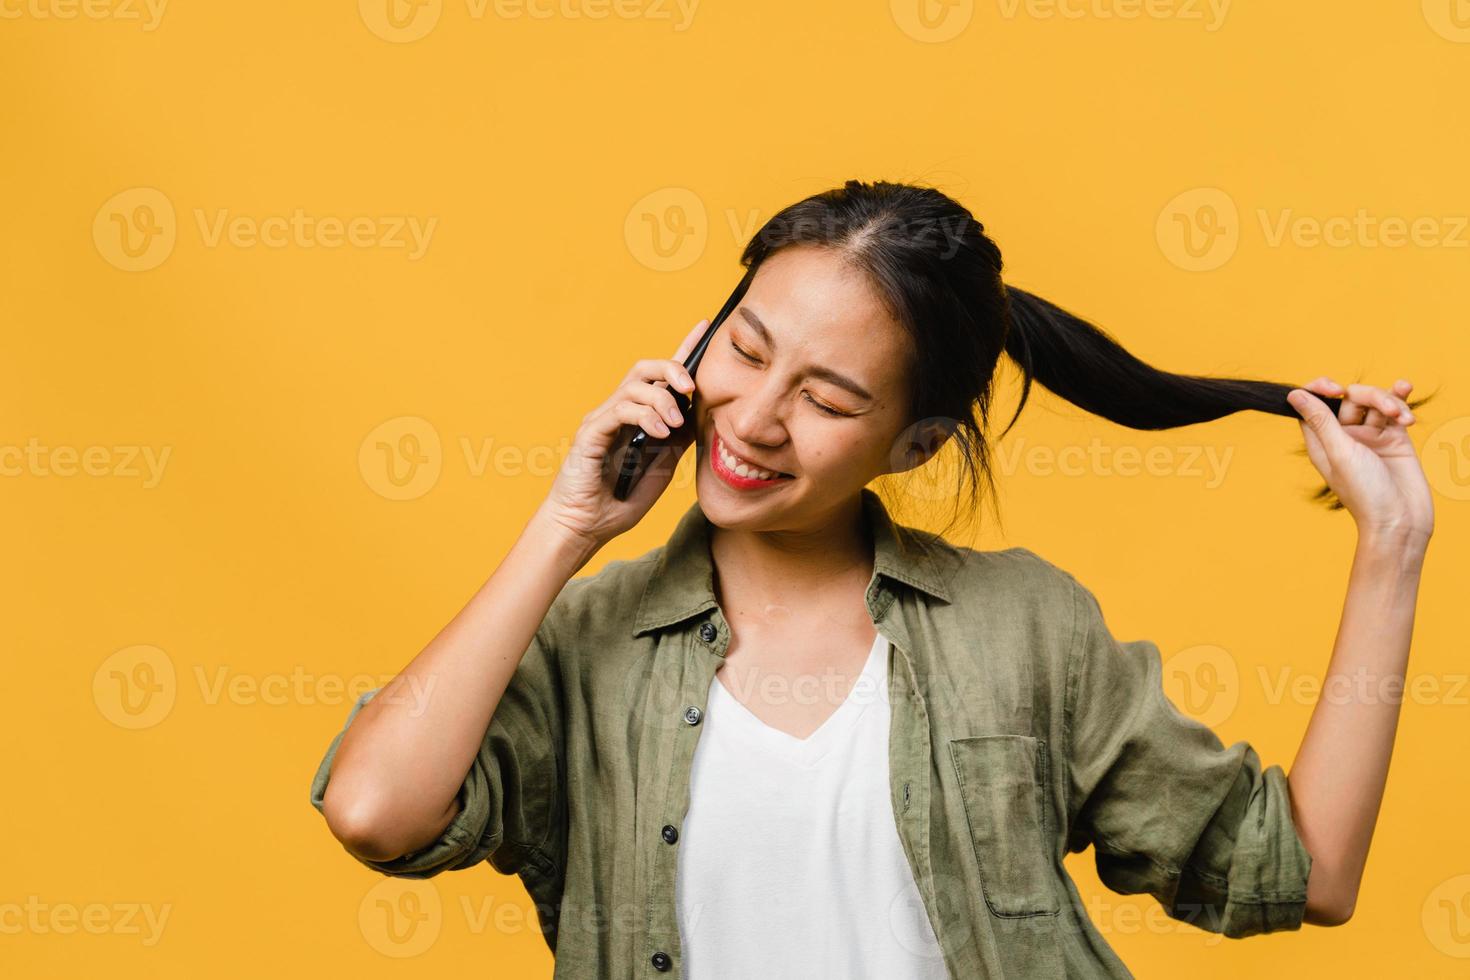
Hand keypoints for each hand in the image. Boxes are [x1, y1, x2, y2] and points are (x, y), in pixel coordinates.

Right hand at [535, 318, 710, 551]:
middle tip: (690, 387)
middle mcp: (619, 411)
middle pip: (645, 369)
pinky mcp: (591, 433)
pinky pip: (620, 410)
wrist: (587, 526)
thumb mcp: (663, 464)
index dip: (683, 349)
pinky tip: (658, 433)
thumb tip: (701, 414)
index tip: (706, 326)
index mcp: (638, 417)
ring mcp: (603, 420)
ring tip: (672, 424)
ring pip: (635, 386)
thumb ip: (679, 437)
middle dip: (672, 368)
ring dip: (661, 400)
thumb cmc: (621, 498)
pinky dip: (644, 416)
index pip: (661, 375)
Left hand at [1286, 377, 1433, 544]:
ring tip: (1403, 418)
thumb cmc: (1365, 493)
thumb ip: (1320, 421)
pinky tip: (1406, 390)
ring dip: (1390, 402)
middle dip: (1369, 396)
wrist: (1401, 521)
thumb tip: (1293, 395)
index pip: (1314, 404)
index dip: (1320, 389)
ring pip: (1375, 402)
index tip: (1334, 388)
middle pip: (1350, 399)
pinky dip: (1400, 400)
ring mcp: (1371, 437)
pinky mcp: (1395, 438)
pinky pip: (1395, 411)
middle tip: (1386, 409)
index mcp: (1322, 441)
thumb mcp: (1339, 453)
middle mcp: (1345, 437)